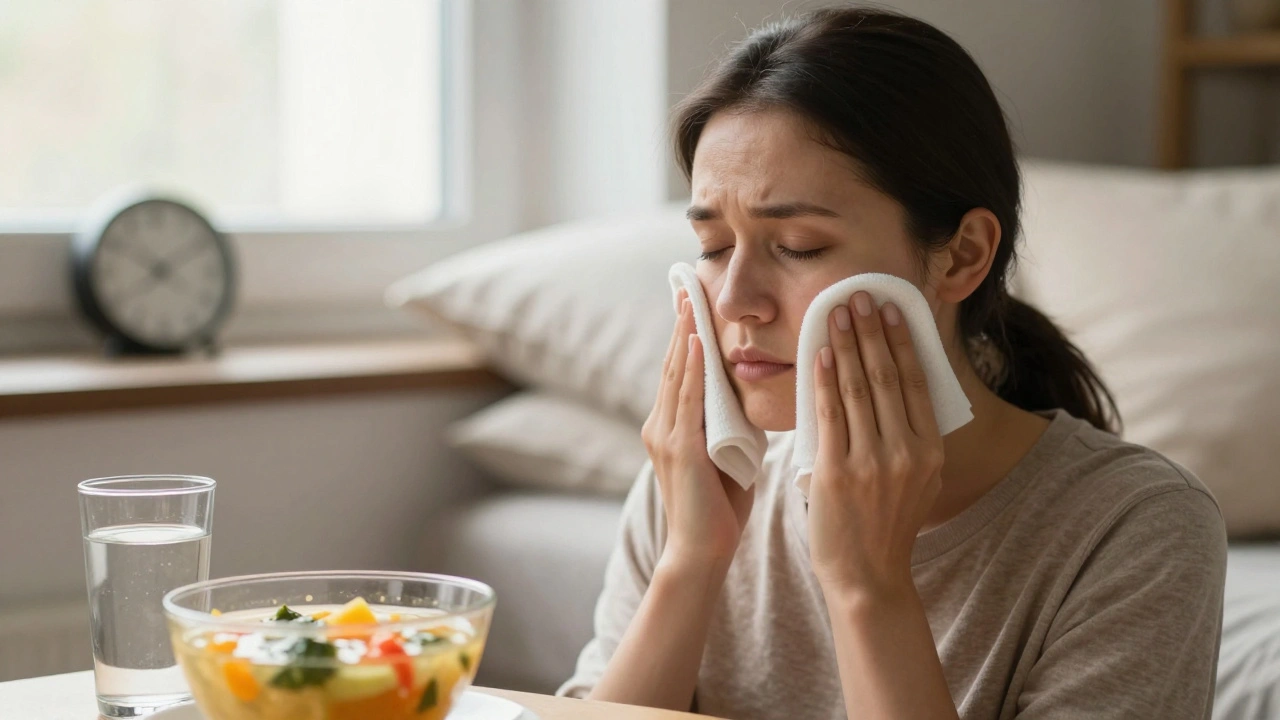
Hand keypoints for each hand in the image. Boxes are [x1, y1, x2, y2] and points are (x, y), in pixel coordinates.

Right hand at [641, 290, 754, 569]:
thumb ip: (730, 431)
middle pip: (673, 363)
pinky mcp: (678, 448)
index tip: (692, 301)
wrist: (699, 554)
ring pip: (677, 374)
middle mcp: (661, 426)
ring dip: (684, 334)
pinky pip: (686, 400)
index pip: (680, 371)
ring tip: (691, 299)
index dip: (685, 335)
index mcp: (672, 429)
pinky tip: (696, 343)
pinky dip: (691, 369)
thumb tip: (751, 406)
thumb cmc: (718, 513)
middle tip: (687, 284)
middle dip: (681, 323)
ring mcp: (666, 436)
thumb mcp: (727, 460)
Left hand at [807, 292, 943, 595]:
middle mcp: (906, 452)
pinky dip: (826, 380)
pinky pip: (830, 414)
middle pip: (887, 377)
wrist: (868, 577)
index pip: (915, 382)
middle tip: (861, 295)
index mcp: (930, 451)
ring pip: (859, 389)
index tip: (892, 308)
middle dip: (872, 331)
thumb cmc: (885, 526)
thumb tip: (896, 388)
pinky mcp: (838, 472)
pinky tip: (822, 353)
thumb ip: (909, 438)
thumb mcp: (917, 480)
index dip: (903, 341)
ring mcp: (872, 462)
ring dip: (847, 344)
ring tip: (838, 312)